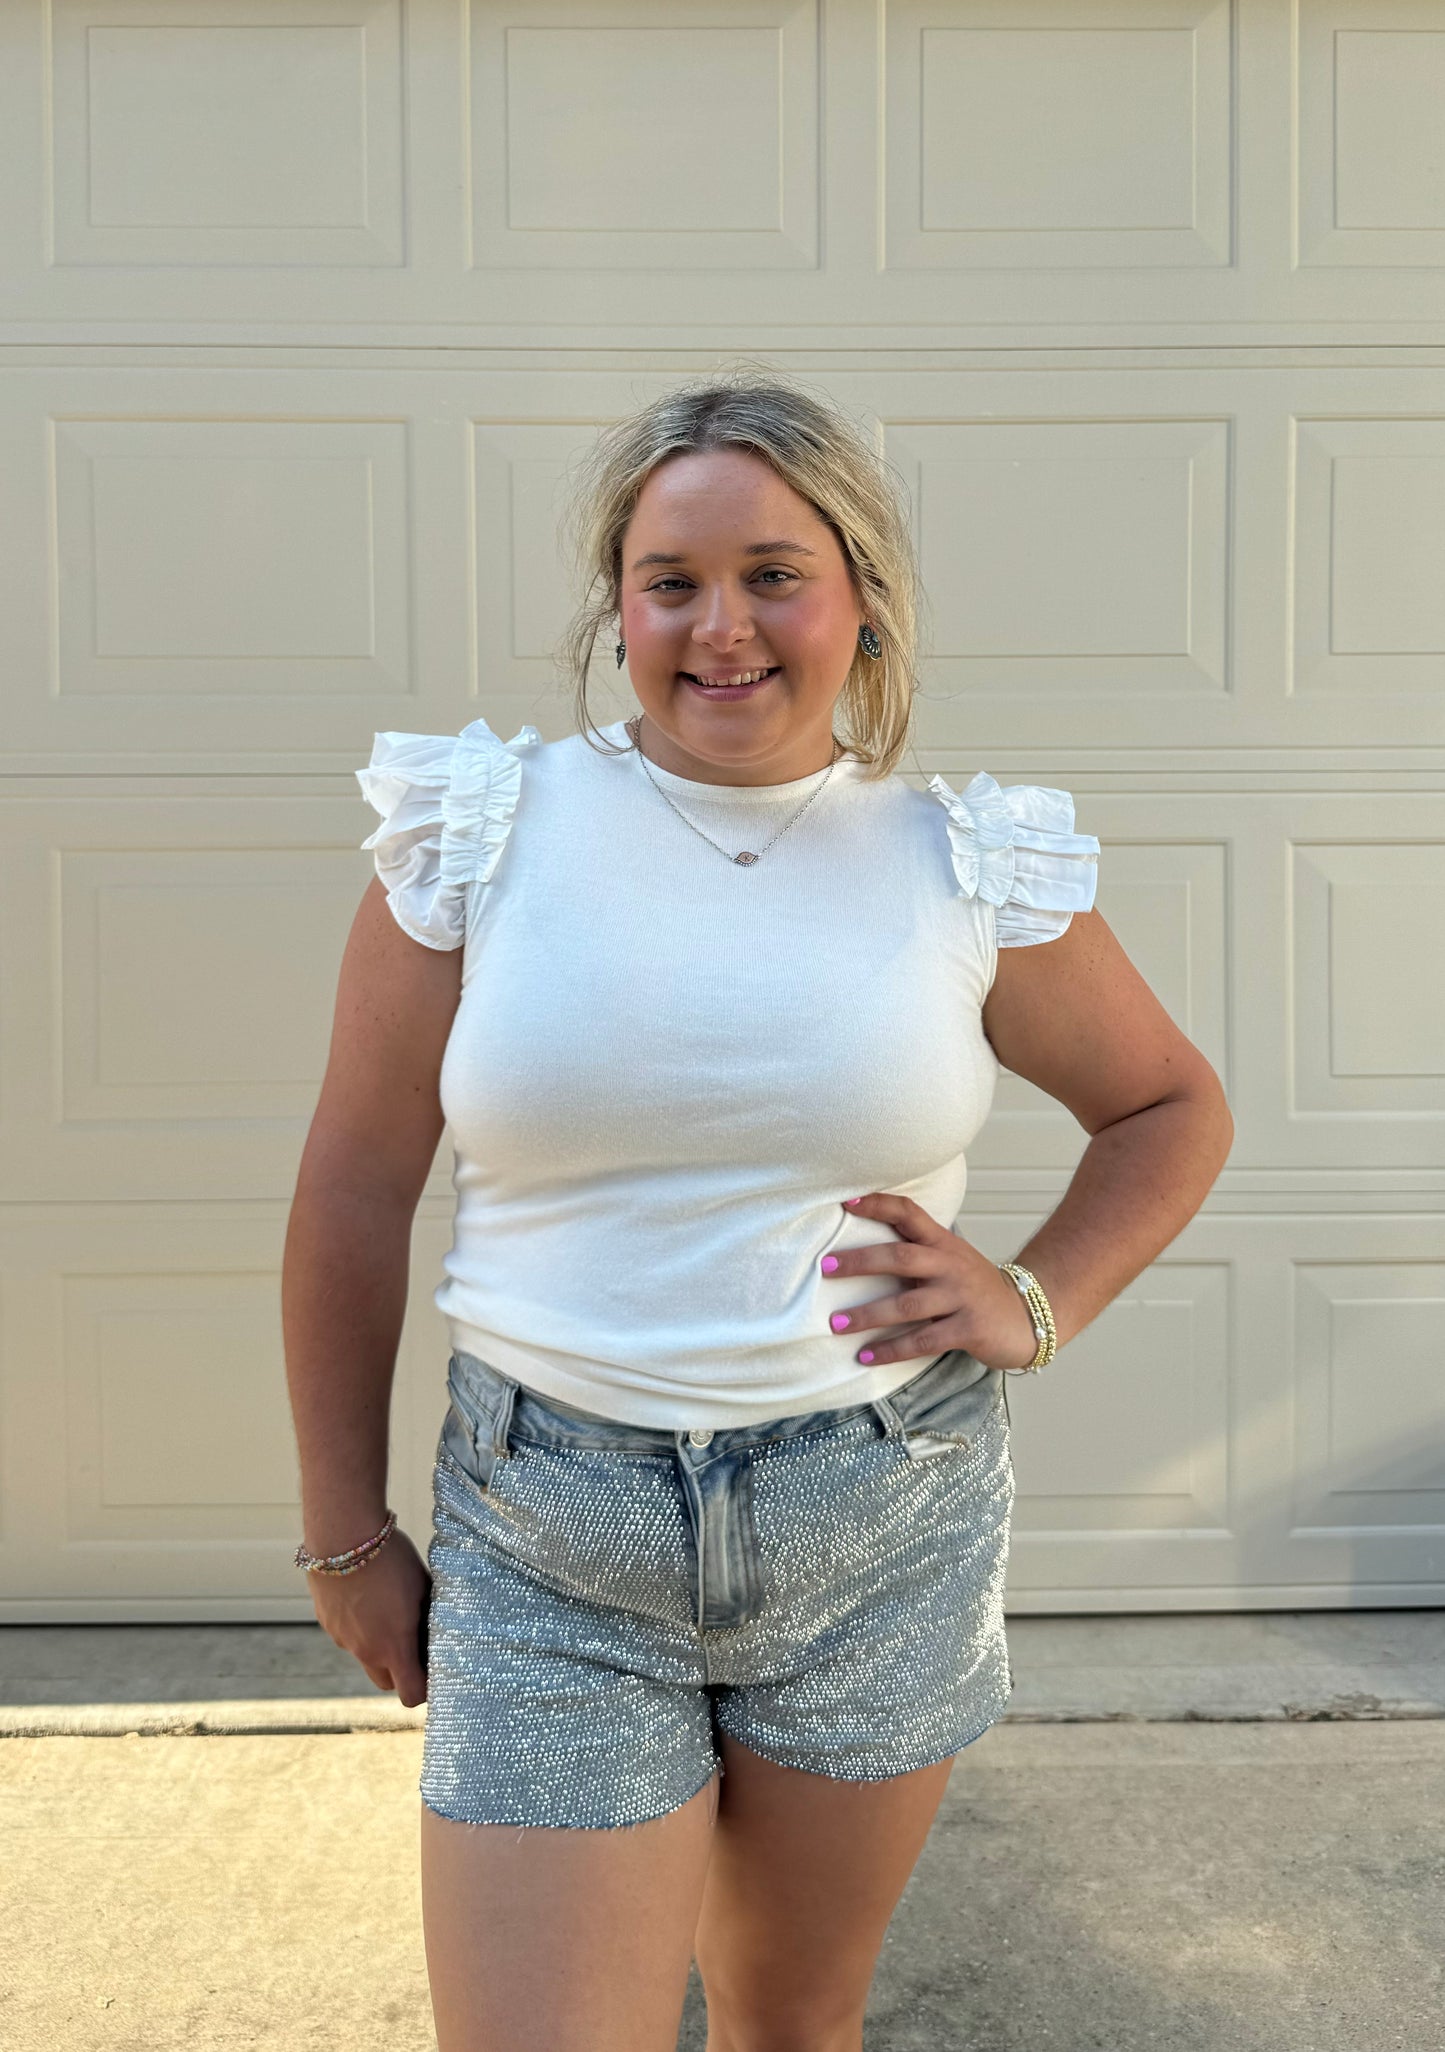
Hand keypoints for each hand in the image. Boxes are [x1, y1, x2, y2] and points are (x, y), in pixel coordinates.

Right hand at [305, 1525, 432, 1708]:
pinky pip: (347, 1634)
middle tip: (414, 1641)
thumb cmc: (391, 1557)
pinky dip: (358, 1626)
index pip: (410, 1695)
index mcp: (394, 1646)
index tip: (433, 1669)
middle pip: (386, 1682)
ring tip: (388, 1608)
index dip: (424, 1688)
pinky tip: (366, 1595)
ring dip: (378, 1646)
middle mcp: (365, 1650)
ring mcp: (342, 1637)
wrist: (343, 1534)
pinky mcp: (326, 1621)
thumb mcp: (423, 1585)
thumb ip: (429, 1614)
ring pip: (365, 1656)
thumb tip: (437, 1625)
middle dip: (401, 1671)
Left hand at [823, 1192, 1041, 1373]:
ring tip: (836, 1324)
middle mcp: (950, 1265)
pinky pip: (923, 1341)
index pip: (909, 1213)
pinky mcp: (968, 1329)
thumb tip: (862, 1247)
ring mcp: (960, 1297)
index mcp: (943, 1243)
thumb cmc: (975, 1288)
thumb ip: (917, 1250)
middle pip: (901, 1257)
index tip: (846, 1202)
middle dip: (861, 1261)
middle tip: (825, 1267)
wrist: (1028, 1314)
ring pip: (907, 1305)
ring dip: (868, 1314)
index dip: (878, 1205)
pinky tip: (866, 1356)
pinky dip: (892, 1350)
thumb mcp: (951, 1259)